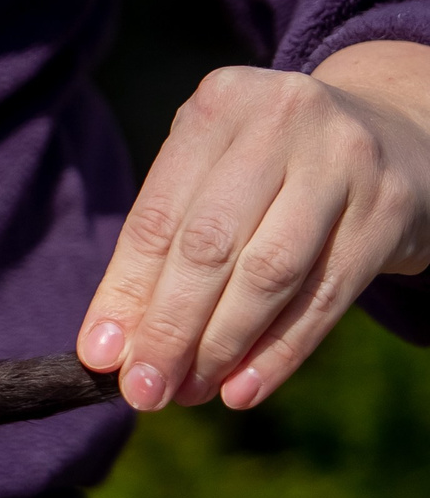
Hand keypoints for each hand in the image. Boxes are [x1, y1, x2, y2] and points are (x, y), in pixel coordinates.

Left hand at [78, 39, 429, 409]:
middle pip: (209, 247)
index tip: (99, 357)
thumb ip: (161, 250)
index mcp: (220, 105)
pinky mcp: (387, 209)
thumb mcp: (212, 178)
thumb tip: (110, 348)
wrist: (396, 136)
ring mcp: (344, 161)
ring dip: (220, 347)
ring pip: (268, 274)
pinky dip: (278, 353)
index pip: (157, 217)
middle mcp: (283, 120)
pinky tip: (242, 390)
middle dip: (169, 330)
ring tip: (189, 392)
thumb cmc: (272, 168)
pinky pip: (325, 297)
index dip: (125, 293)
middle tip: (143, 391)